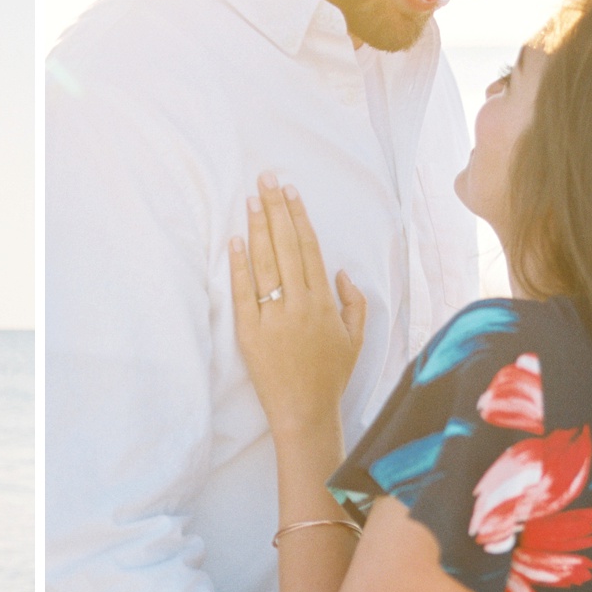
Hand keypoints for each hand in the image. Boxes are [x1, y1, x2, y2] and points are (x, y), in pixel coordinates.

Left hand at [228, 173, 367, 435]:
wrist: (305, 412)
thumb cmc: (331, 376)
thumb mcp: (355, 338)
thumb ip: (354, 302)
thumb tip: (343, 272)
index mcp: (324, 302)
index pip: (309, 248)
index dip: (299, 217)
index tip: (291, 192)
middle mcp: (299, 304)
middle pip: (286, 246)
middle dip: (276, 210)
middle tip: (265, 179)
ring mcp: (273, 318)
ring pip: (265, 263)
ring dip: (258, 228)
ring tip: (251, 200)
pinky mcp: (249, 333)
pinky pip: (243, 293)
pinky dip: (239, 266)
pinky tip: (235, 240)